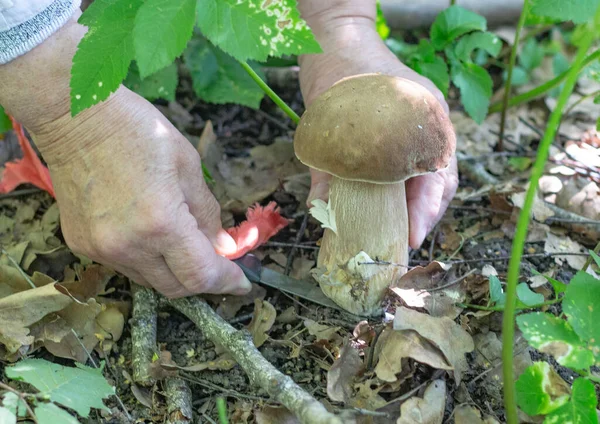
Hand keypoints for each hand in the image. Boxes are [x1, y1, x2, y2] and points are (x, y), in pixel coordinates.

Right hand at [0, 16, 250, 297]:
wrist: (74, 116)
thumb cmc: (139, 130)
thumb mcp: (188, 165)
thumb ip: (208, 214)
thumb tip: (223, 247)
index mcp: (161, 222)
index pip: (200, 275)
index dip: (226, 282)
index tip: (242, 283)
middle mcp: (128, 246)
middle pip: (175, 288)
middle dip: (202, 280)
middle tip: (218, 262)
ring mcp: (100, 249)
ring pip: (149, 280)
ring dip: (173, 270)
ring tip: (184, 242)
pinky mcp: (81, 245)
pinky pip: (125, 265)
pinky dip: (146, 259)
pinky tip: (150, 233)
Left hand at [298, 0, 457, 248]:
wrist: (335, 38)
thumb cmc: (336, 73)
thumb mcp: (330, 122)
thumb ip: (327, 168)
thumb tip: (322, 211)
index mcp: (425, 119)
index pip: (438, 175)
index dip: (426, 211)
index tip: (409, 236)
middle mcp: (430, 125)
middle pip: (441, 181)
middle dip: (425, 215)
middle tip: (403, 242)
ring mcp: (422, 128)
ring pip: (429, 177)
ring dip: (416, 205)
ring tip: (397, 232)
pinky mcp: (406, 132)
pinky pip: (413, 166)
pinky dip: (403, 189)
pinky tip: (387, 206)